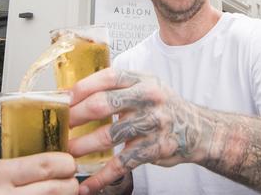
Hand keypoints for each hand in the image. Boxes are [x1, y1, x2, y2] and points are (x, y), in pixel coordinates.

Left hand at [69, 68, 211, 194]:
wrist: (199, 130)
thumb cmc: (164, 108)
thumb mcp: (147, 88)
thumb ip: (118, 89)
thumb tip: (74, 95)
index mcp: (143, 80)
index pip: (108, 77)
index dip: (82, 87)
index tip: (63, 98)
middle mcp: (149, 98)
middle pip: (103, 104)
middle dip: (76, 116)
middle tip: (61, 127)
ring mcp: (154, 123)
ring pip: (109, 135)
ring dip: (83, 146)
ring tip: (67, 153)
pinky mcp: (156, 148)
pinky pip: (123, 163)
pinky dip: (102, 176)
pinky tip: (88, 184)